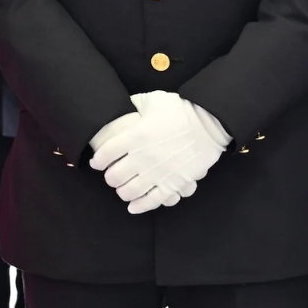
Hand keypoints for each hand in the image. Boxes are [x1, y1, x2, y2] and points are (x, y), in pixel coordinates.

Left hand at [89, 91, 230, 210]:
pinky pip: (152, 201)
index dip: (97, 161)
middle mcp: (143, 157)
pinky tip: (133, 207)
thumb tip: (122, 106)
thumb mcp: (153, 100)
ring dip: (122, 192)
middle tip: (112, 176)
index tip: (97, 163)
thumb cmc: (181, 109)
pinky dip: (139, 206)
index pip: (105, 154)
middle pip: (114, 176)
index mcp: (135, 135)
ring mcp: (158, 172)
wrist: (210, 122)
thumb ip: (134, 105)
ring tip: (122, 189)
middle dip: (110, 178)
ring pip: (129, 191)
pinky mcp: (173, 183)